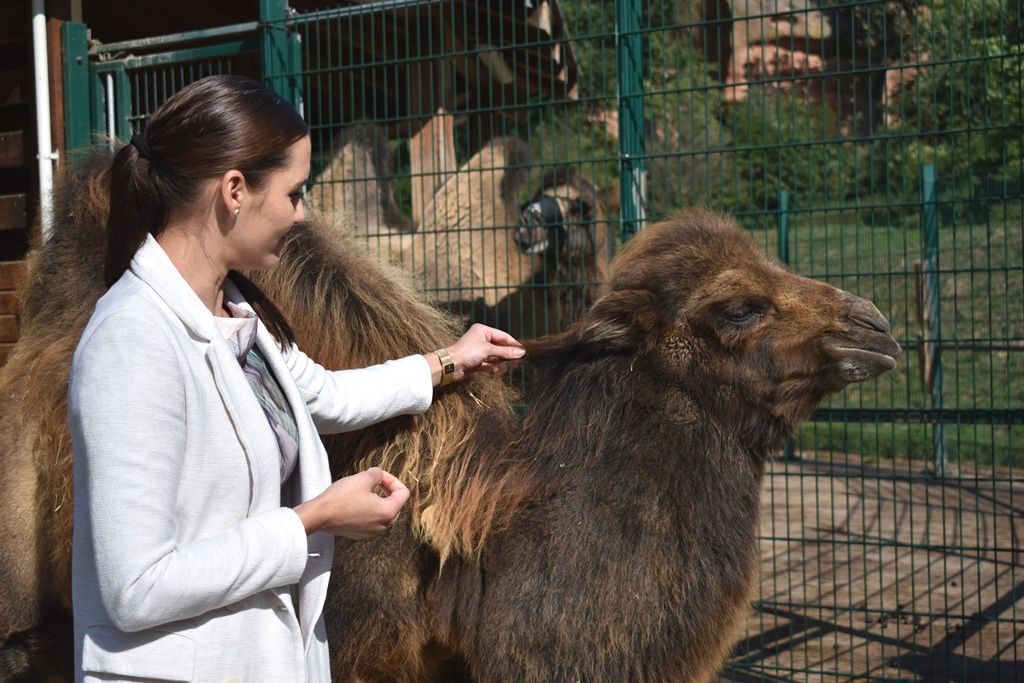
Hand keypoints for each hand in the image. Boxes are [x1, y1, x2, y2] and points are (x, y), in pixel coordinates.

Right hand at [294, 467, 408, 538]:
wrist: (319, 515)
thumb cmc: (341, 498)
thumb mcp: (363, 478)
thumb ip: (378, 474)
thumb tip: (378, 475)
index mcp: (388, 512)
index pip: (403, 493)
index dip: (393, 480)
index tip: (380, 476)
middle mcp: (382, 525)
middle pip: (393, 503)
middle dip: (385, 489)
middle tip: (372, 480)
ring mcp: (371, 532)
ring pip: (381, 511)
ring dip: (375, 498)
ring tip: (362, 490)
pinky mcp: (359, 533)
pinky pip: (369, 519)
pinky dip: (366, 509)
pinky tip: (354, 501)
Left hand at [445, 323, 524, 381]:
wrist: (451, 365)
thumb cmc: (467, 352)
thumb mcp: (489, 350)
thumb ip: (505, 352)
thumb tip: (521, 352)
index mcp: (483, 331)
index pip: (503, 336)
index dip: (513, 343)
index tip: (523, 350)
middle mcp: (481, 339)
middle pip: (499, 346)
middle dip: (507, 354)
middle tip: (519, 360)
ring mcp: (478, 351)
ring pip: (495, 356)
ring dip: (501, 361)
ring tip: (510, 366)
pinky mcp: (476, 362)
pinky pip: (489, 364)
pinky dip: (494, 367)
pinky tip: (499, 370)